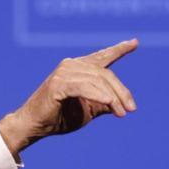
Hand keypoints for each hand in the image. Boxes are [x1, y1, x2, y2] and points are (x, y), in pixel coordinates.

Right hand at [0, 39, 137, 156]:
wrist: (35, 126)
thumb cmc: (59, 118)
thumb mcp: (88, 111)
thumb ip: (103, 104)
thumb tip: (122, 104)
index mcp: (79, 69)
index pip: (102, 57)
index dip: (119, 49)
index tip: (134, 42)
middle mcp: (72, 65)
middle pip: (105, 74)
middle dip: (121, 92)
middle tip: (131, 110)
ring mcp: (64, 72)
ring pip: (97, 81)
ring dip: (112, 98)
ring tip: (122, 113)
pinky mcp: (58, 84)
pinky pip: (84, 88)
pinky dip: (98, 95)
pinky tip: (109, 102)